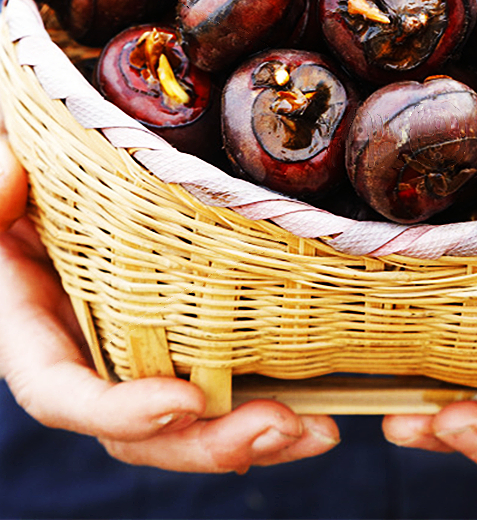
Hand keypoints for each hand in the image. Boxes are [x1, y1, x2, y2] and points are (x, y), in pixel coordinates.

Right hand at [0, 136, 339, 472]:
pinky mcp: (189, 332)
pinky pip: (226, 379)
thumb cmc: (32, 172)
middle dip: (211, 442)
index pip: (64, 394)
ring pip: (192, 419)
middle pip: (144, 429)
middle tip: (282, 427)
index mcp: (36, 329)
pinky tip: (317, 409)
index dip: (121, 410)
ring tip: (317, 430)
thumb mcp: (1, 166)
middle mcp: (92, 353)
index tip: (186, 403)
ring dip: (256, 433)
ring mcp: (144, 348)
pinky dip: (270, 396)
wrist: (71, 162)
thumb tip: (5, 183)